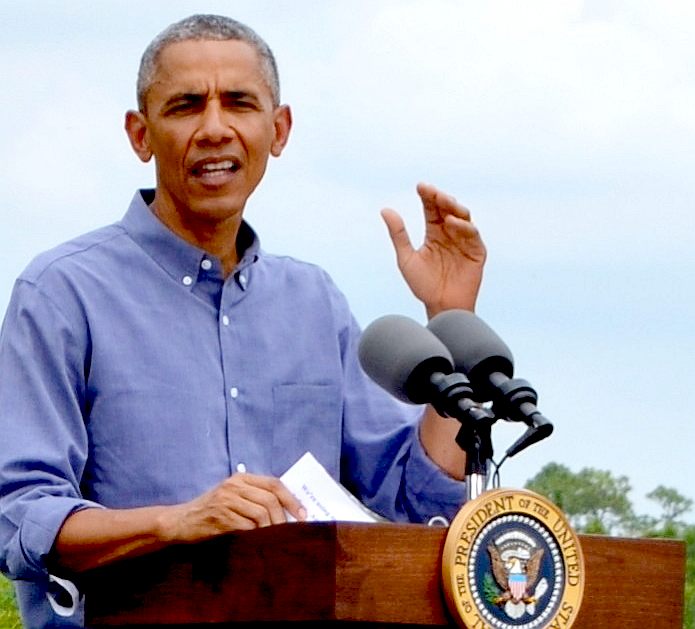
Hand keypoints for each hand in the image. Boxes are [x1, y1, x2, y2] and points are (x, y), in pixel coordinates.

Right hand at [166, 473, 306, 542]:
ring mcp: (226, 500)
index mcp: (241, 478)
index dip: (291, 499)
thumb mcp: (232, 496)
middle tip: (291, 532)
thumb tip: (287, 509)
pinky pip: (246, 527)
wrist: (180, 521)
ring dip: (272, 528)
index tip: (303, 514)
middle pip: (270, 498)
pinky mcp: (220, 517)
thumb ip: (254, 497)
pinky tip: (259, 542)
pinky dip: (256, 536)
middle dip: (285, 517)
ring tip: (275, 539)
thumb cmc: (211, 511)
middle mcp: (234, 485)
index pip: (274, 483)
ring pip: (261, 513)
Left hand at [381, 183, 485, 317]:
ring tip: (443, 202)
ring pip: (462, 217)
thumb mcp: (406, 258)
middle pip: (448, 209)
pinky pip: (472, 235)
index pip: (431, 209)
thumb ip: (398, 235)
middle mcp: (450, 233)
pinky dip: (463, 227)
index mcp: (434, 232)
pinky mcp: (477, 252)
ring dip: (454, 208)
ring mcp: (464, 241)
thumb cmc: (423, 285)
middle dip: (441, 198)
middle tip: (432, 192)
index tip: (420, 186)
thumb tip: (385, 210)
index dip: (427, 196)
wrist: (440, 307)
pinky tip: (452, 223)